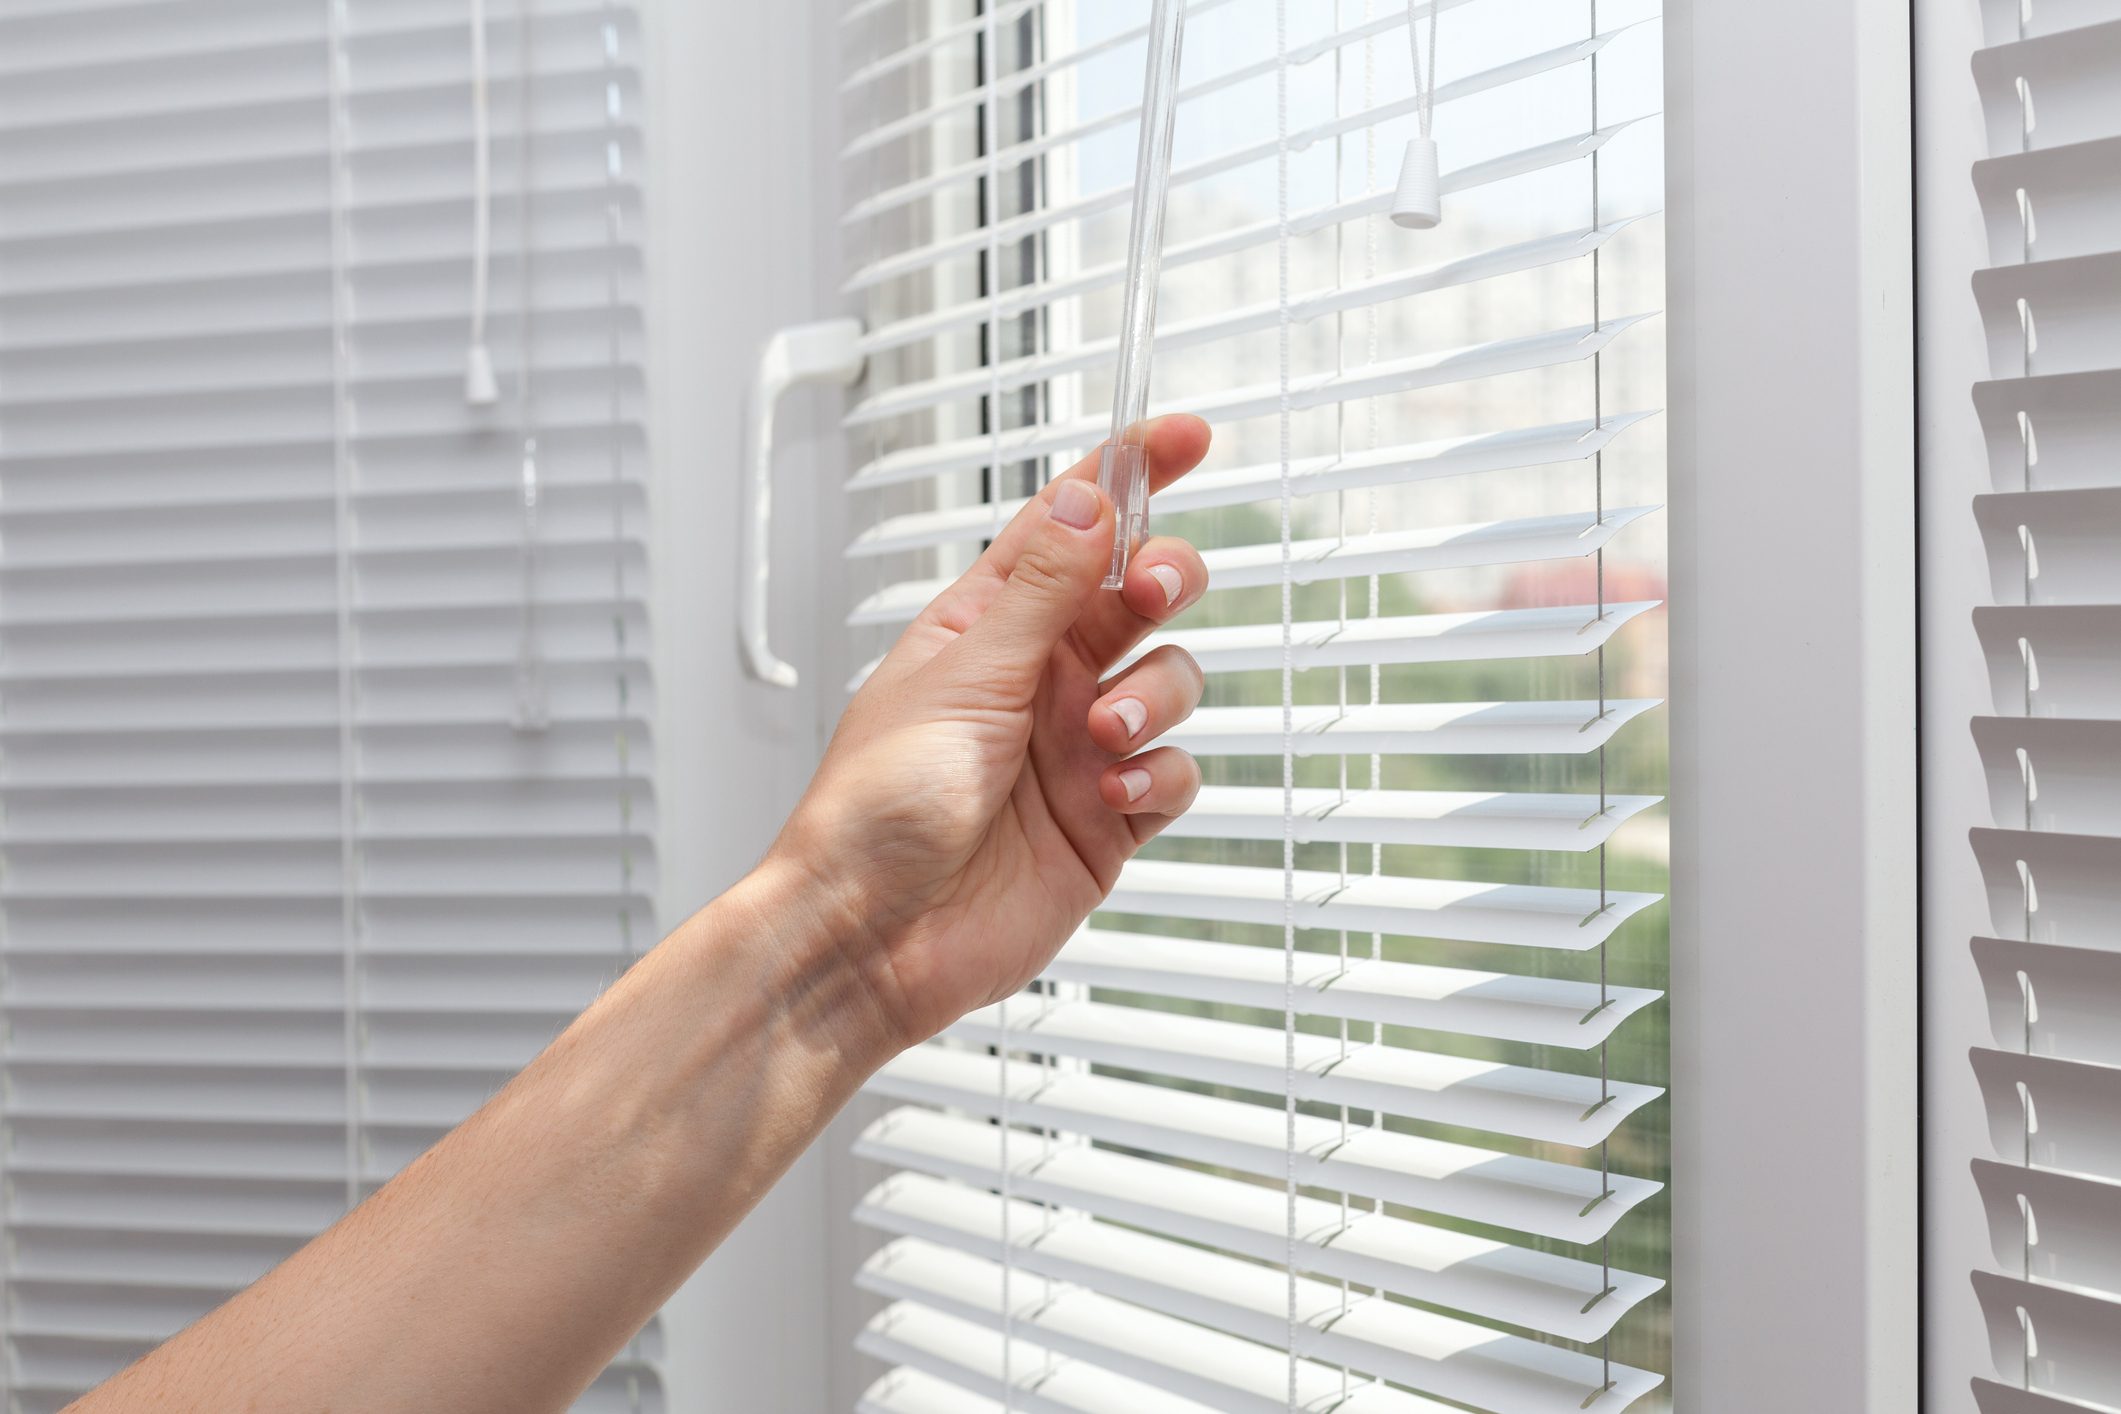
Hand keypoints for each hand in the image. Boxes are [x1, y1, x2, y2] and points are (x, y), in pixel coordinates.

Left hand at [769, 415, 1212, 1047]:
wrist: (870, 938)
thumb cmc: (876, 809)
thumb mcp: (961, 678)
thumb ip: (1039, 593)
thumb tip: (1085, 501)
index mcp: (988, 627)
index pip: (1070, 528)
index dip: (1129, 474)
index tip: (1185, 436)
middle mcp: (1040, 679)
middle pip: (1137, 595)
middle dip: (1162, 579)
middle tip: (1152, 591)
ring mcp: (1078, 749)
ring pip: (1169, 681)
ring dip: (1156, 694)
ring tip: (1105, 732)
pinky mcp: (1107, 820)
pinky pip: (1172, 774)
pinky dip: (1159, 775)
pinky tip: (1115, 796)